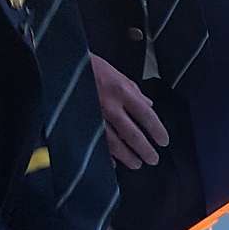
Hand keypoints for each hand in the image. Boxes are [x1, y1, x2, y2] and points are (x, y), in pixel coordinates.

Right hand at [90, 54, 169, 169]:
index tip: (163, 141)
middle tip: (153, 160)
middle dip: (144, 150)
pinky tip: (113, 164)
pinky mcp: (81, 124)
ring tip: (136, 164)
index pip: (146, 115)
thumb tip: (149, 105)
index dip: (157, 130)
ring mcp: (94, 117)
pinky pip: (95, 144)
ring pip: (114, 143)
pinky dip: (105, 156)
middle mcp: (110, 106)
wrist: (65, 66)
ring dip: (127, 156)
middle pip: (132, 134)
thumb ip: (135, 91)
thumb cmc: (93, 68)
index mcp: (122, 91)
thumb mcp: (118, 74)